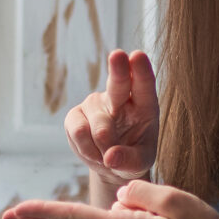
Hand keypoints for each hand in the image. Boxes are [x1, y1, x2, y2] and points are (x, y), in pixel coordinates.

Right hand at [65, 49, 158, 187]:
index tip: (138, 56)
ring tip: (108, 158)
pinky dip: (87, 149)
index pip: (143, 83)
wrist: (111, 163)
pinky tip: (93, 153)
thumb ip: (130, 161)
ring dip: (103, 148)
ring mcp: (95, 103)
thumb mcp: (140, 163)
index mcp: (143, 103)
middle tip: (118, 55)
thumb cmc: (132, 156)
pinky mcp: (75, 115)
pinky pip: (79, 132)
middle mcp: (119, 97)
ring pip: (98, 125)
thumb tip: (110, 157)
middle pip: (118, 80)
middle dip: (118, 69)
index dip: (141, 70)